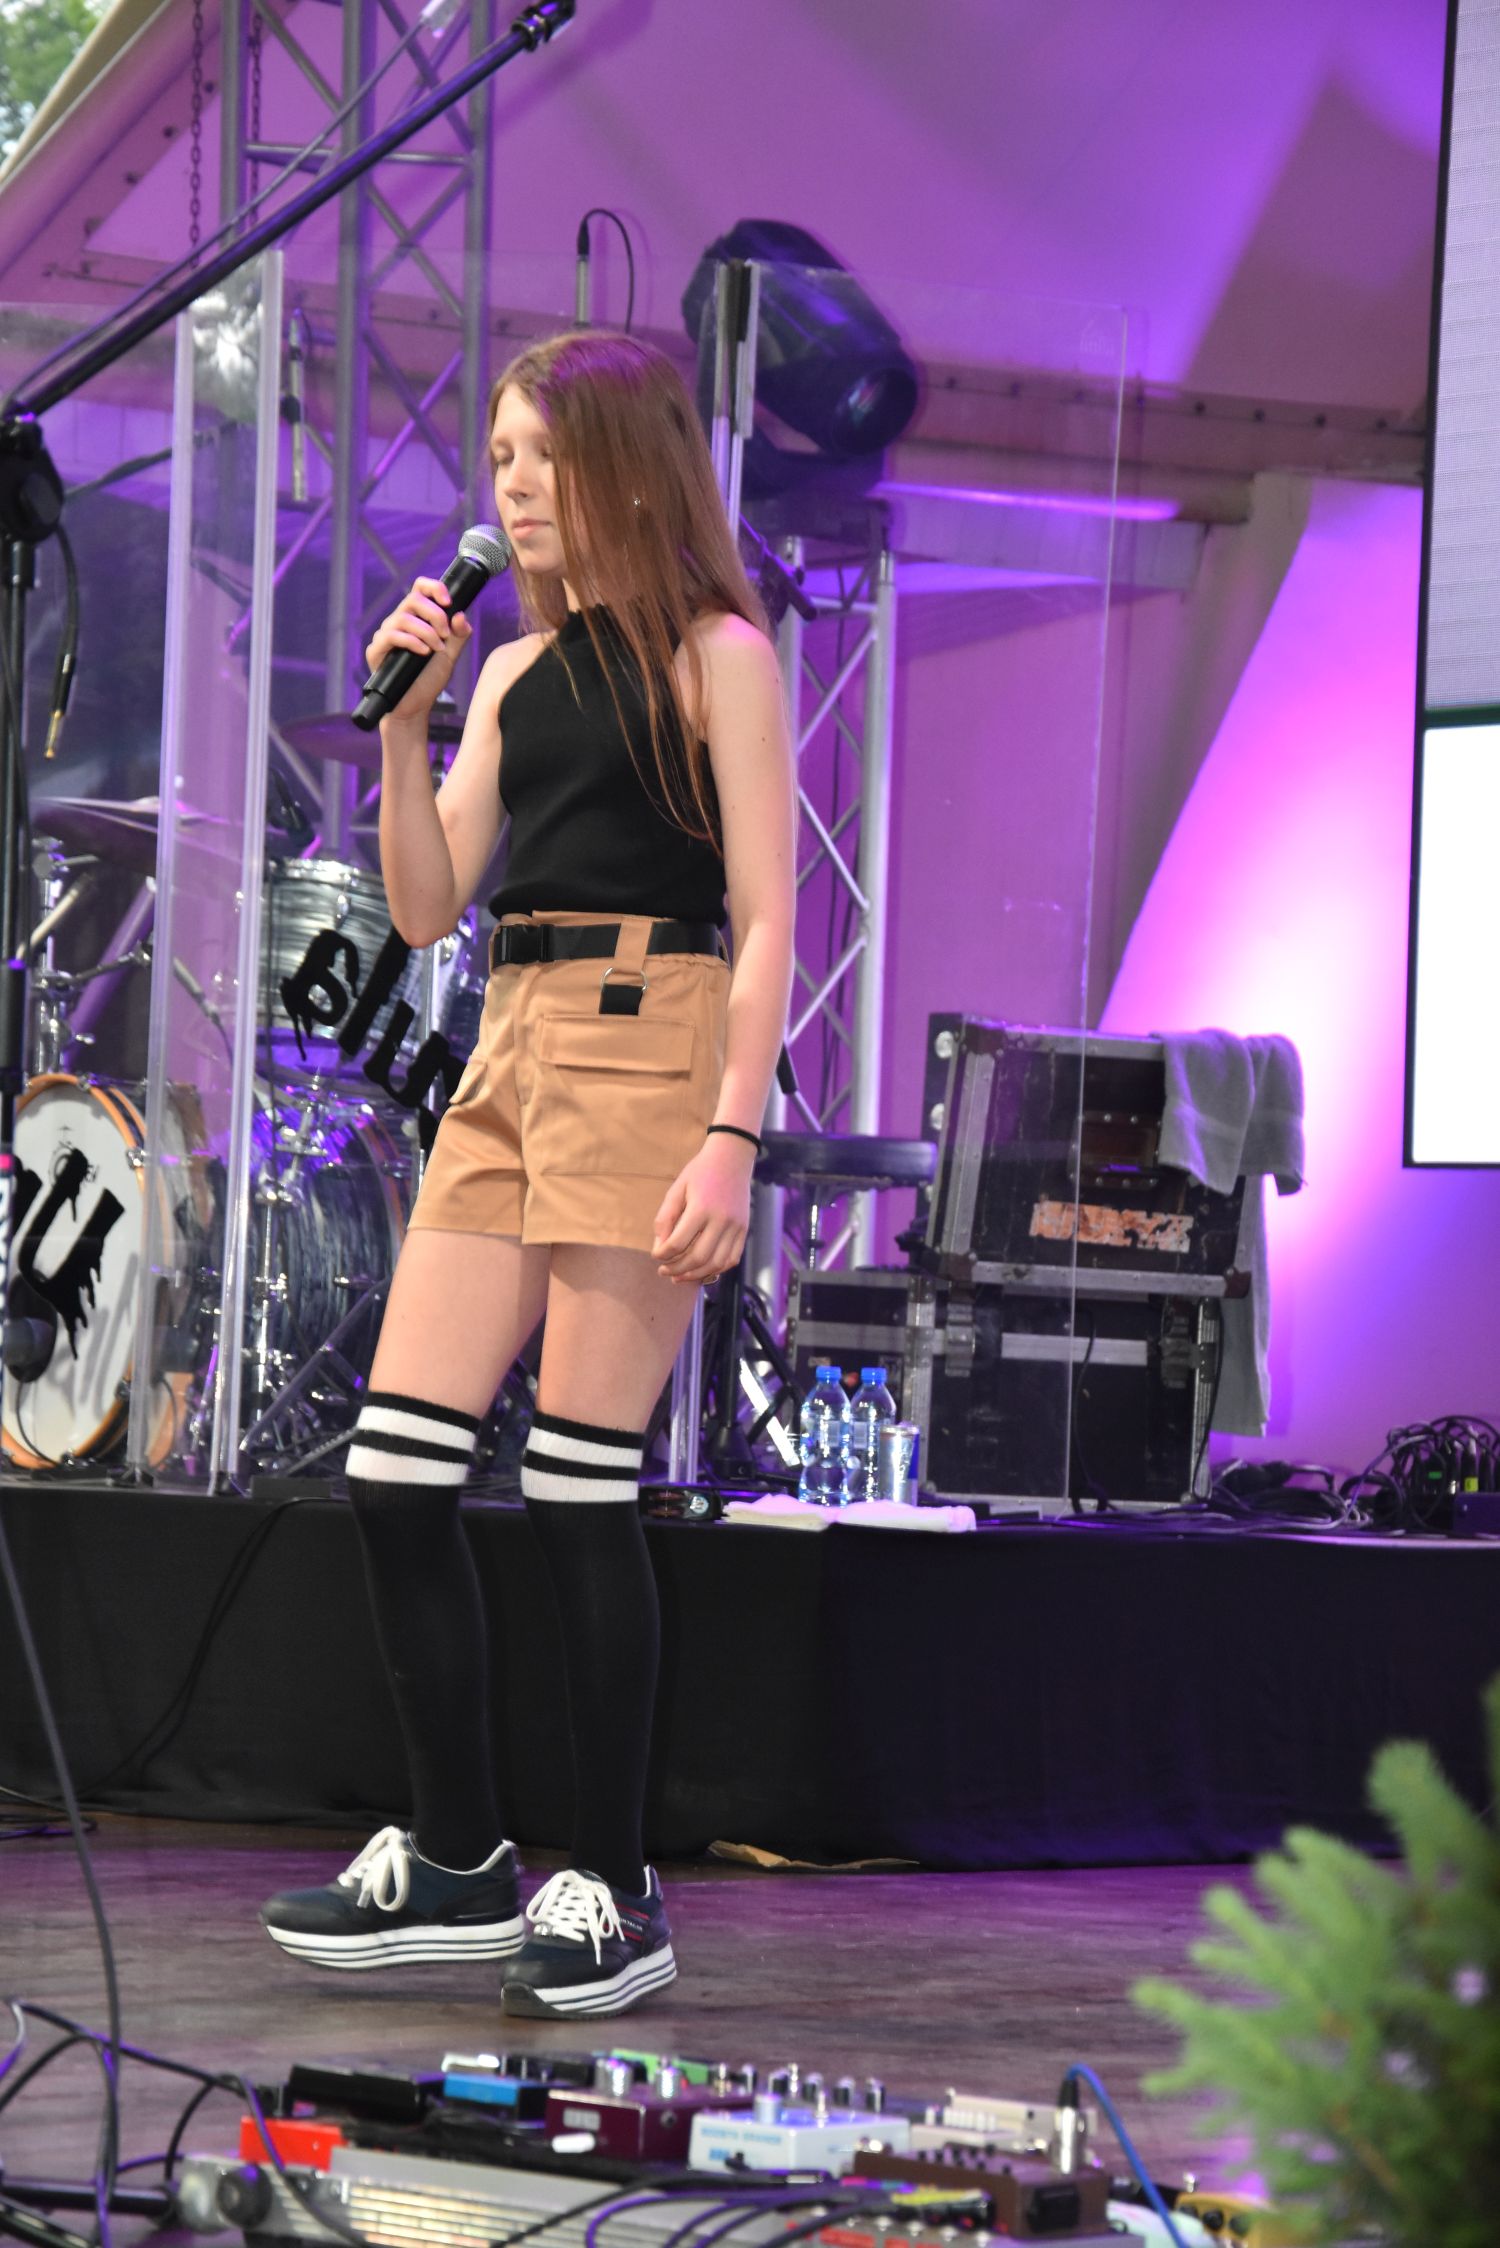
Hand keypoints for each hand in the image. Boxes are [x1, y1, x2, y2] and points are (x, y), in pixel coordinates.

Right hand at [366, 576, 472, 723]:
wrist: (415, 706)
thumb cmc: (429, 679)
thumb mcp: (450, 656)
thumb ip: (458, 635)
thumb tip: (460, 614)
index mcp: (416, 618)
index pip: (420, 588)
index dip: (434, 588)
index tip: (449, 601)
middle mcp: (399, 621)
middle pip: (413, 598)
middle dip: (435, 614)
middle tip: (445, 634)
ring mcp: (386, 635)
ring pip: (403, 617)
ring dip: (426, 631)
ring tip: (437, 649)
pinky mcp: (376, 650)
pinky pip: (391, 635)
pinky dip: (412, 641)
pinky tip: (423, 652)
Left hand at [651, 1135, 754, 1286]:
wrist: (732, 1158)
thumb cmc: (700, 1172)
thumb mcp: (677, 1189)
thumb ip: (666, 1218)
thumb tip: (659, 1248)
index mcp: (701, 1208)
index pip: (678, 1242)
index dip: (663, 1254)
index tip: (656, 1256)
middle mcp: (721, 1220)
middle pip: (698, 1257)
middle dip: (677, 1269)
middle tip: (664, 1271)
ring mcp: (736, 1226)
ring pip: (716, 1263)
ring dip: (696, 1275)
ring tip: (679, 1276)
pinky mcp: (744, 1229)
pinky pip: (731, 1259)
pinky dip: (716, 1269)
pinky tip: (701, 1269)